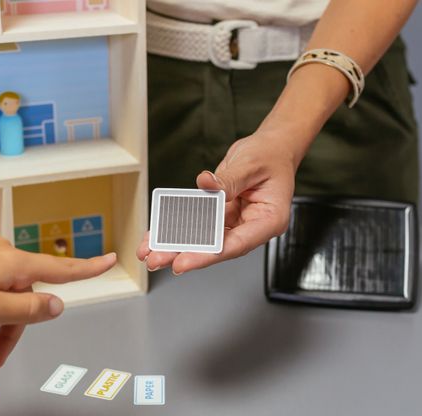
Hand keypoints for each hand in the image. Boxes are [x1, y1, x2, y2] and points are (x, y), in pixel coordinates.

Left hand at [138, 130, 298, 273]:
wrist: (272, 147)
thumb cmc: (270, 156)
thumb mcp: (251, 164)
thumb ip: (229, 179)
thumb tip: (206, 185)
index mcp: (269, 220)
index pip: (236, 244)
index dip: (207, 254)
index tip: (182, 262)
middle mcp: (251, 227)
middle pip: (215, 247)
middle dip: (184, 253)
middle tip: (157, 259)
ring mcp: (235, 223)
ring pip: (203, 240)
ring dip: (175, 245)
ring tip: (149, 251)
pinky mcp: (221, 215)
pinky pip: (198, 225)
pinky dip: (177, 228)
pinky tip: (157, 234)